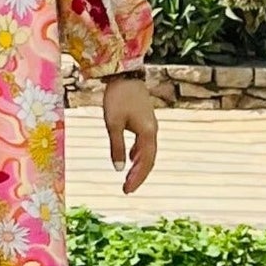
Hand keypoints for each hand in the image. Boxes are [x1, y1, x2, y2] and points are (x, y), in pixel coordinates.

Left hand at [102, 75, 157, 193]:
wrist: (125, 75)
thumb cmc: (117, 98)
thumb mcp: (113, 124)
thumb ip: (116, 146)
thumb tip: (118, 169)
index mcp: (147, 133)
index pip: (145, 163)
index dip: (137, 178)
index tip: (127, 190)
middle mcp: (153, 131)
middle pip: (149, 159)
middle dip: (139, 175)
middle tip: (127, 189)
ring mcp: (151, 125)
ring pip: (148, 152)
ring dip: (139, 166)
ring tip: (129, 178)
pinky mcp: (145, 120)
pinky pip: (145, 143)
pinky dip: (139, 154)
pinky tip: (130, 157)